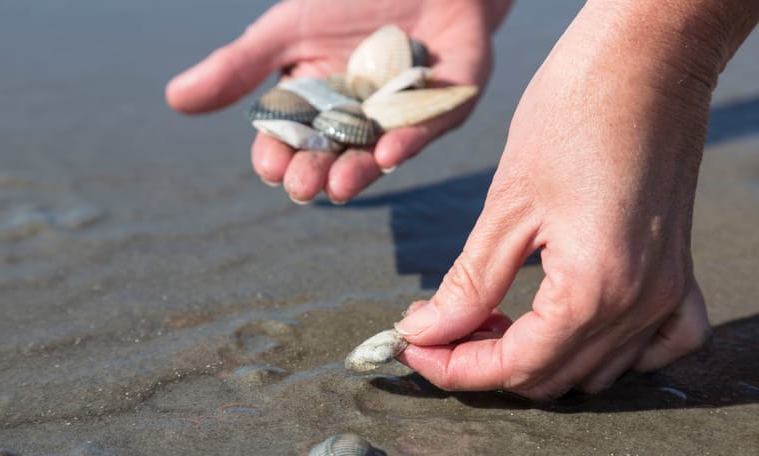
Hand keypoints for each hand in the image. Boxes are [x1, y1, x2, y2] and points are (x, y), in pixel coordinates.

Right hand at [166, 0, 510, 203]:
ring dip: (361, 170)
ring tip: (340, 185)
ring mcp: (405, 114)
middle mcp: (360, 119)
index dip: (280, 156)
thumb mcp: (286, 30)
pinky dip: (410, 138)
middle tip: (304, 187)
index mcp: (319, 106)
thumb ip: (238, 66)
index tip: (270, 168)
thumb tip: (176, 99)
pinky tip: (389, 152)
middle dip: (318, 172)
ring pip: (380, 150)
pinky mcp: (448, 102)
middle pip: (334, 155)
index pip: (292, 141)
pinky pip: (429, 125)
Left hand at [393, 2, 724, 399]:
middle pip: (551, 376)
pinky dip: (609, 350)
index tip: (411, 350)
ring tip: (489, 318)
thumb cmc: (572, 114)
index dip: (454, 369)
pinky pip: (658, 344)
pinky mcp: (679, 271)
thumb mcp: (507, 205)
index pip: (516, 366)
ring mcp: (668, 291)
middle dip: (485, 362)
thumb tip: (428, 332)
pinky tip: (571, 324)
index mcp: (595, 288)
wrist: (643, 61)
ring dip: (536, 356)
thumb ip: (469, 283)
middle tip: (440, 328)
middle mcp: (640, 303)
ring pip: (596, 369)